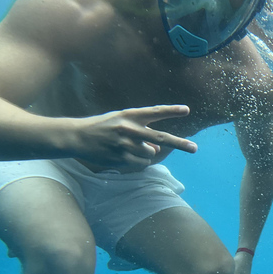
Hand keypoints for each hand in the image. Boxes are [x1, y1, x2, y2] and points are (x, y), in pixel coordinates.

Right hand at [74, 105, 196, 167]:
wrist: (77, 137)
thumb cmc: (103, 127)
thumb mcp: (121, 121)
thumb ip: (141, 131)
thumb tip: (157, 149)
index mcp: (129, 115)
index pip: (154, 112)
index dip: (171, 111)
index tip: (187, 110)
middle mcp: (129, 129)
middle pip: (161, 138)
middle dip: (180, 143)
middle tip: (195, 148)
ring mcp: (125, 144)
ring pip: (151, 153)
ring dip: (147, 153)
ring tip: (130, 148)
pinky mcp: (121, 158)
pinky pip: (141, 163)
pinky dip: (139, 161)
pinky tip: (125, 155)